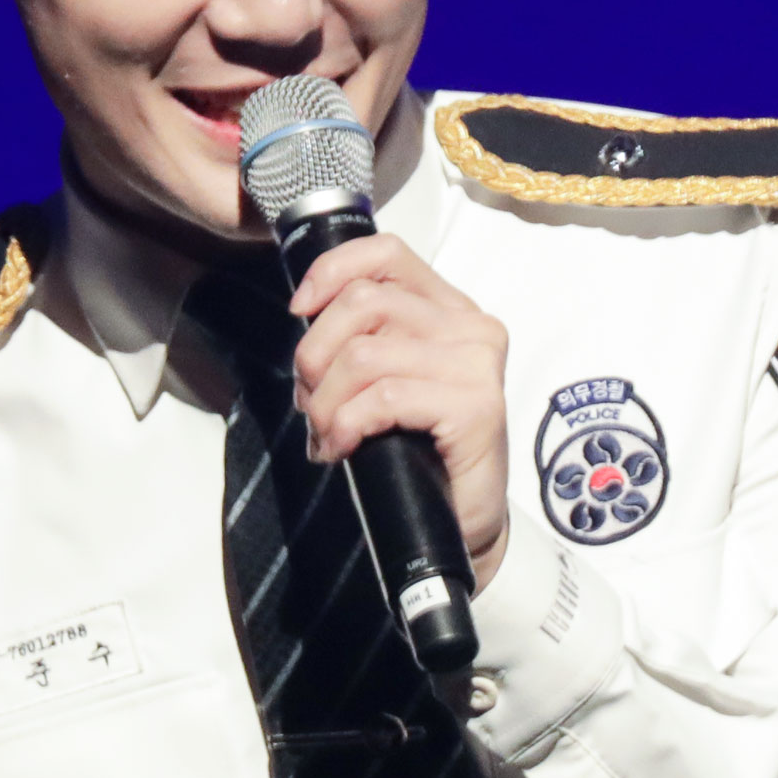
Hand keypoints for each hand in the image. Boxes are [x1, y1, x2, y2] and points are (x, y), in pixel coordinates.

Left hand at [288, 234, 513, 590]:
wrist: (460, 524)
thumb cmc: (419, 452)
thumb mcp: (386, 379)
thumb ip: (365, 336)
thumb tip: (304, 316)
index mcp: (450, 309)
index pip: (387, 253)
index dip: (331, 271)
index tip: (300, 311)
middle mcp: (471, 326)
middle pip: (363, 303)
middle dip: (315, 354)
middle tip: (310, 403)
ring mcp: (478, 364)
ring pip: (364, 353)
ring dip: (326, 402)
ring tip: (326, 435)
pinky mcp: (475, 406)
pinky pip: (383, 397)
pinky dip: (347, 424)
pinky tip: (342, 449)